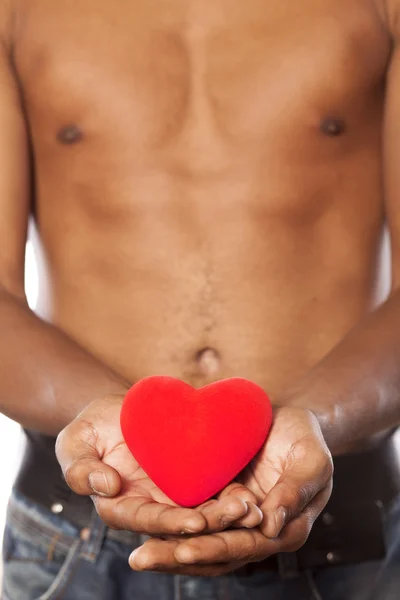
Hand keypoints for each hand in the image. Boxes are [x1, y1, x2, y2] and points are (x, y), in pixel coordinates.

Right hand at [56, 395, 262, 537]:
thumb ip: (80, 468)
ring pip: (203, 511)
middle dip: (211, 522)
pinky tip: (253, 493)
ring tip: (252, 507)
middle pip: (182, 523)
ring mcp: (173, 495)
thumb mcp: (75, 442)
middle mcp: (151, 506)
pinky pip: (213, 490)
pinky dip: (232, 495)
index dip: (170, 522)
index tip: (195, 522)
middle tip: (239, 514)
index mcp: (121, 505)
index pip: (146, 520)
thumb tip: (106, 487)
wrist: (119, 409)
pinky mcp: (192, 478)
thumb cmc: (92, 426)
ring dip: (228, 514)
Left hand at [129, 406, 332, 574]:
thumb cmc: (304, 436)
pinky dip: (171, 530)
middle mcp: (260, 533)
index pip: (247, 545)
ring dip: (169, 552)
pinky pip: (194, 523)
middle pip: (218, 553)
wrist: (284, 418)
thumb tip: (273, 527)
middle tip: (143, 559)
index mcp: (286, 528)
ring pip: (202, 544)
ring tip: (138, 556)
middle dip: (179, 557)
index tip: (184, 549)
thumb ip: (297, 490)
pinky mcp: (219, 505)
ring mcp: (237, 522)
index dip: (215, 549)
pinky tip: (144, 533)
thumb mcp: (312, 459)